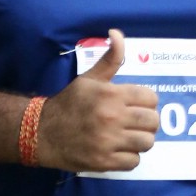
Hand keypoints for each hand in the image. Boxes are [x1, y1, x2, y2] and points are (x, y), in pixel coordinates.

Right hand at [36, 29, 158, 172]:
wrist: (42, 132)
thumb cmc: (69, 103)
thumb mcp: (88, 78)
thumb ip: (110, 59)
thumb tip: (116, 33)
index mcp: (111, 95)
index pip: (150, 98)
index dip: (146, 102)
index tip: (136, 106)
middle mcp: (112, 117)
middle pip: (152, 122)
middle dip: (146, 122)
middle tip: (134, 123)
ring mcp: (109, 142)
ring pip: (147, 142)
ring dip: (140, 140)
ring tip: (128, 137)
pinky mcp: (105, 162)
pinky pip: (134, 162)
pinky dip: (129, 157)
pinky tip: (118, 150)